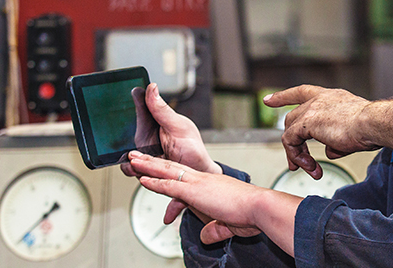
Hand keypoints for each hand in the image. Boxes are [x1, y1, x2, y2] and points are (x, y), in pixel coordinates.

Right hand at [122, 83, 221, 177]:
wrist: (197, 172)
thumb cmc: (192, 148)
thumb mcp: (180, 127)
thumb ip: (163, 110)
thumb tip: (152, 88)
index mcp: (156, 119)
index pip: (140, 104)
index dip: (133, 98)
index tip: (129, 94)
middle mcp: (146, 133)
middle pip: (125, 126)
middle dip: (122, 129)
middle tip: (137, 137)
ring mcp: (142, 150)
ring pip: (123, 148)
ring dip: (129, 153)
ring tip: (139, 155)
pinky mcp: (141, 166)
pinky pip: (128, 167)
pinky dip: (130, 167)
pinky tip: (140, 166)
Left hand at [128, 151, 301, 251]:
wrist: (259, 207)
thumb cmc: (250, 213)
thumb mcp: (228, 225)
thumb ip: (215, 230)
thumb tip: (206, 237)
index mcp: (211, 183)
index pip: (184, 174)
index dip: (168, 169)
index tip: (157, 166)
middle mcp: (203, 179)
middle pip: (172, 167)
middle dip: (153, 161)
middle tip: (138, 155)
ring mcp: (198, 183)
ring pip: (167, 171)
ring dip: (148, 166)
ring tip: (133, 161)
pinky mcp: (195, 191)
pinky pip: (169, 186)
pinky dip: (154, 182)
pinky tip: (142, 180)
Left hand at [268, 85, 392, 177]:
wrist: (373, 123)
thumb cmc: (371, 127)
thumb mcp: (351, 133)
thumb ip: (336, 140)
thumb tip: (330, 151)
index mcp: (331, 96)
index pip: (302, 92)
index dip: (284, 96)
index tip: (269, 100)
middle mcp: (319, 99)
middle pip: (292, 117)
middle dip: (290, 140)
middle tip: (295, 162)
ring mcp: (312, 109)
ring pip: (290, 131)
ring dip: (297, 153)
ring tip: (308, 168)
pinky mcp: (307, 122)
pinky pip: (291, 141)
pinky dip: (298, 156)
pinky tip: (310, 166)